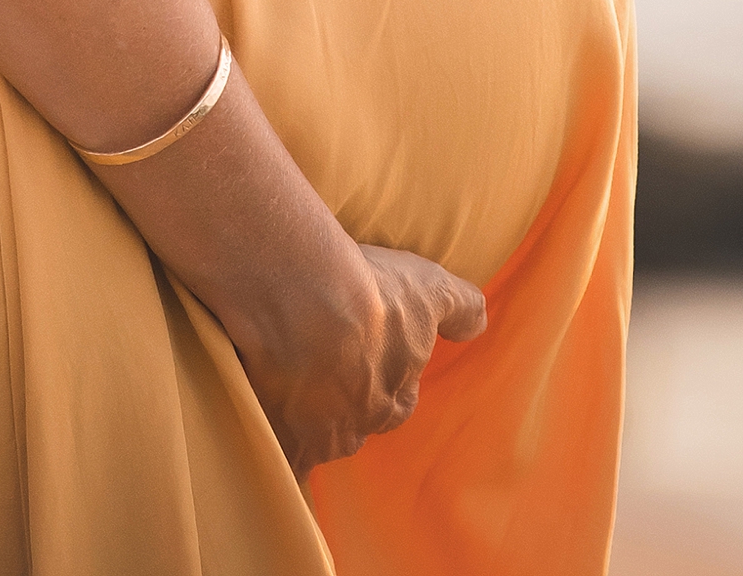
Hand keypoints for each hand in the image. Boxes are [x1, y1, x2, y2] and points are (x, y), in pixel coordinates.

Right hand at [237, 242, 487, 477]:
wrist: (306, 303)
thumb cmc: (372, 295)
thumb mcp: (429, 290)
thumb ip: (458, 308)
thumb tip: (479, 324)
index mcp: (393, 398)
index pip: (398, 401)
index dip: (392, 381)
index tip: (379, 357)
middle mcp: (356, 426)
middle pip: (355, 424)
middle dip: (348, 405)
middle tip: (331, 373)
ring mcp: (313, 435)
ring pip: (313, 439)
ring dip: (306, 420)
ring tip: (289, 388)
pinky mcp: (273, 433)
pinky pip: (273, 451)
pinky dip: (270, 440)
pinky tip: (262, 423)